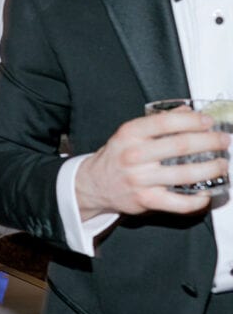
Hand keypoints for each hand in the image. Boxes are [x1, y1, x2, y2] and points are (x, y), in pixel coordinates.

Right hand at [76, 110, 228, 219]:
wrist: (95, 184)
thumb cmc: (117, 157)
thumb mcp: (130, 134)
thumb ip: (158, 122)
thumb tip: (187, 111)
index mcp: (130, 134)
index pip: (166, 123)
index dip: (192, 121)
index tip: (209, 121)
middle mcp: (134, 155)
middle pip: (181, 146)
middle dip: (209, 142)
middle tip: (223, 141)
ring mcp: (140, 179)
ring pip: (185, 174)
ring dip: (211, 168)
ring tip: (221, 164)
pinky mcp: (146, 200)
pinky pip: (180, 202)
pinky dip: (198, 199)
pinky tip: (207, 192)